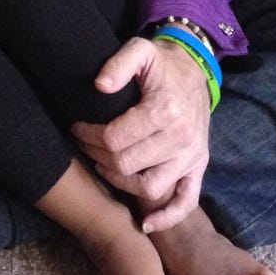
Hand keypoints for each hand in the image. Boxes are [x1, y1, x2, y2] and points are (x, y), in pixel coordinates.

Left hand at [70, 35, 210, 231]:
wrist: (195, 69)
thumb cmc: (161, 63)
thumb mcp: (140, 50)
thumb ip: (119, 64)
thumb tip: (99, 85)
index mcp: (165, 110)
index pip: (115, 138)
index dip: (89, 135)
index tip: (76, 127)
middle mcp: (181, 138)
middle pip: (127, 163)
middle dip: (97, 155)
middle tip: (85, 143)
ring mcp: (192, 157)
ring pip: (149, 187)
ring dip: (120, 181)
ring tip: (102, 165)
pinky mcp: (198, 167)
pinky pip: (185, 202)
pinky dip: (167, 217)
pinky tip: (146, 224)